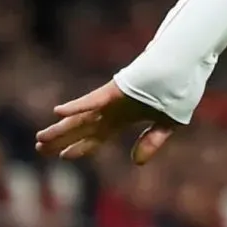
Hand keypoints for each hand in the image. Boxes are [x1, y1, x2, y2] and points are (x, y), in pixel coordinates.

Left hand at [35, 80, 178, 164]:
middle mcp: (113, 109)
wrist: (187, 64)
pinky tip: (59, 111)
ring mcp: (113, 99)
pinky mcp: (115, 89)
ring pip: (81, 117)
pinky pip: (94, 99)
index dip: (81, 147)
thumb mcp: (169, 123)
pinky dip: (77, 106)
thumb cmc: (179, 88)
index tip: (63, 156)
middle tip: (39, 149)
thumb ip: (152, 141)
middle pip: (82, 127)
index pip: (98, 136)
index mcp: (124, 117)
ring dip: (61, 129)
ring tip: (40, 139)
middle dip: (62, 139)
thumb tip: (136, 162)